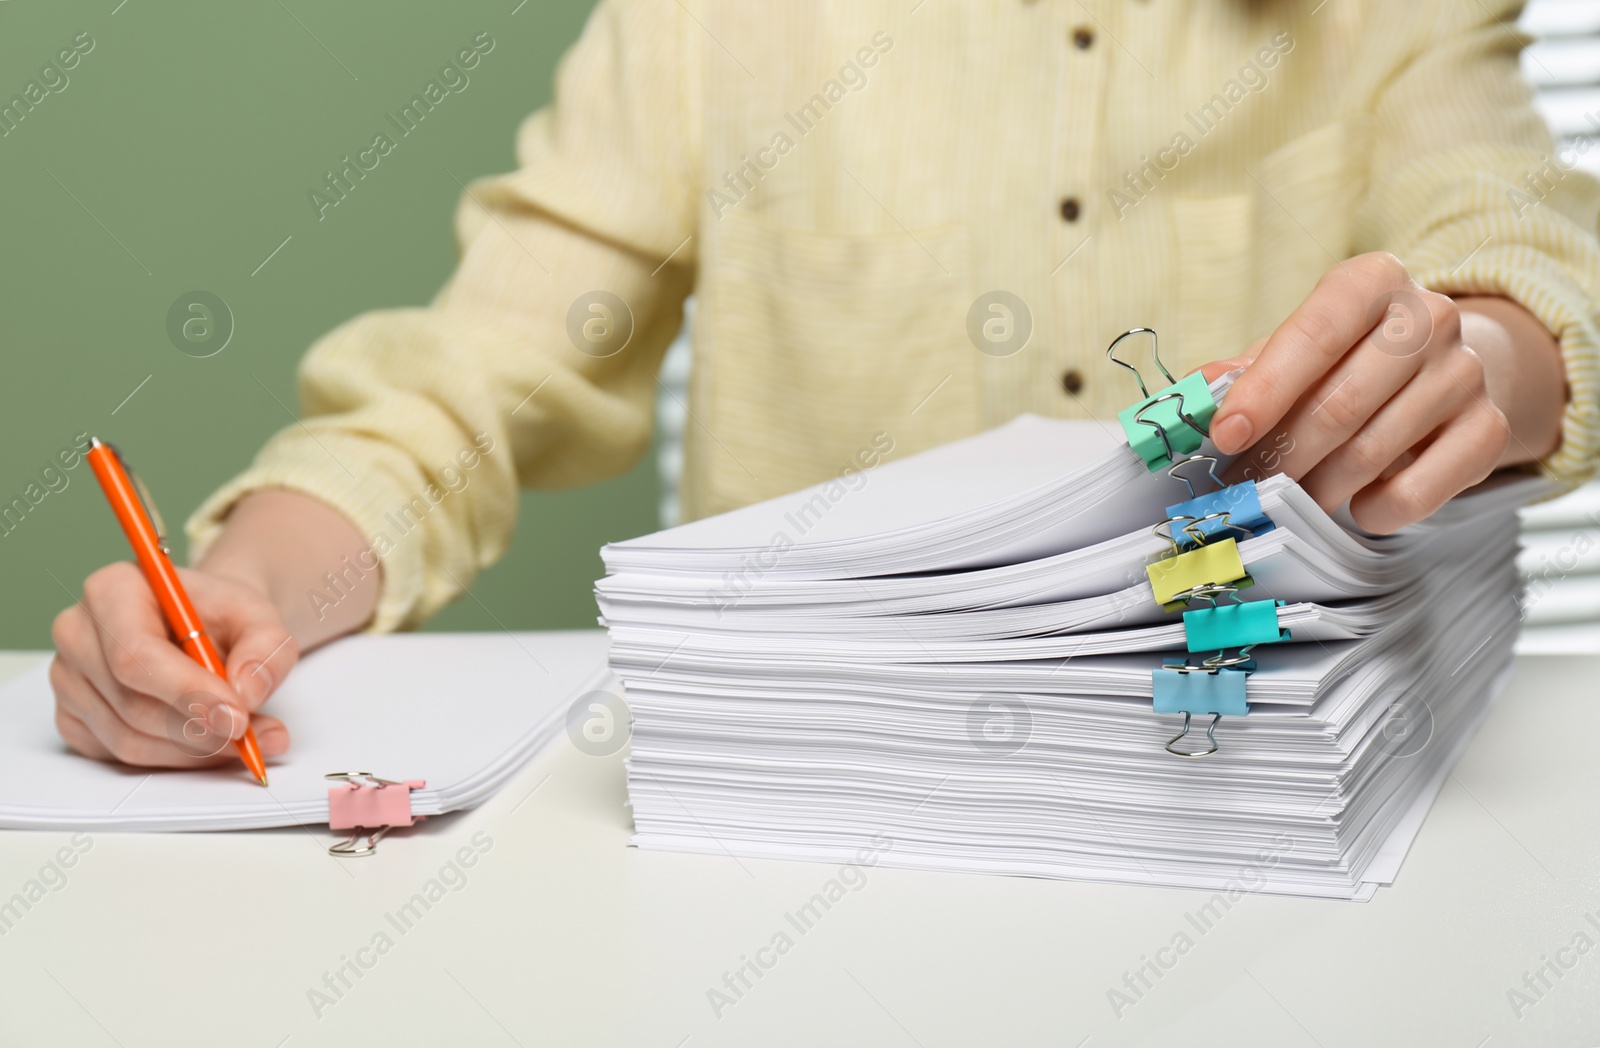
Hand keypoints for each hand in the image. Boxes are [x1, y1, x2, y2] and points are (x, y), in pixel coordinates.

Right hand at [50, 562, 296, 767]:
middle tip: (252, 735)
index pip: (136, 655)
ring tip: (244, 739)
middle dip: (200, 730)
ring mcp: (68, 679)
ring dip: (194, 751)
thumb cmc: (219, 614)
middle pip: (132, 704)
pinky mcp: (74, 718)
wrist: (201, 625)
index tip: (236, 718)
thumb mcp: (258, 615)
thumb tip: (247, 693)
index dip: (188, 693)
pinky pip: (121, 756)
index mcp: (113, 590)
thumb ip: (265, 648)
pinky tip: (208, 741)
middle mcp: (78, 633)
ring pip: (129, 739)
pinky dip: (173, 759)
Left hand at [1202, 252, 1561, 532]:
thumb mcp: (1290, 350)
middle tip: (1245, 487)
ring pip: (1374, 451)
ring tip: (1288, 499)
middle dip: (1282, 456)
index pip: (1315, 334)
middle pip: (1341, 403)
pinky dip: (1376, 510)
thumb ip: (1240, 372)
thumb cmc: (1345, 359)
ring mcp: (1466, 373)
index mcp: (1372, 282)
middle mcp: (1429, 317)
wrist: (1437, 368)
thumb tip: (1189, 399)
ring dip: (1319, 489)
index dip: (1265, 390)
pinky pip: (1420, 490)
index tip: (1225, 436)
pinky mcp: (1487, 429)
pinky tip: (1356, 506)